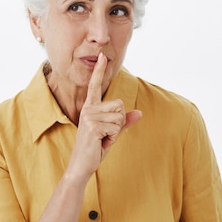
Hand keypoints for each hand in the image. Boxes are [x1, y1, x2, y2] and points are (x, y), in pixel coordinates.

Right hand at [68, 53, 141, 178]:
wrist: (81, 166)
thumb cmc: (94, 149)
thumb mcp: (111, 134)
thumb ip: (124, 122)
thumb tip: (140, 113)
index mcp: (90, 108)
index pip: (95, 86)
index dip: (99, 71)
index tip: (101, 56)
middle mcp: (88, 110)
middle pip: (120, 105)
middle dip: (120, 122)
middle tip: (106, 135)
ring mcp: (90, 117)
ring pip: (120, 116)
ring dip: (116, 131)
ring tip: (103, 139)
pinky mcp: (93, 126)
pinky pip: (116, 127)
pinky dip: (113, 138)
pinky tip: (101, 143)